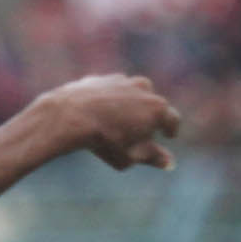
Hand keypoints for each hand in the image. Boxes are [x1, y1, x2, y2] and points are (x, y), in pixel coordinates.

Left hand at [33, 74, 180, 171]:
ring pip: (131, 93)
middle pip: (153, 104)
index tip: (168, 135)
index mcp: (158, 109)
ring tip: (119, 120)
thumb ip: (152, 158)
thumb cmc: (103, 141)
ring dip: (129, 104)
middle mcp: (145, 90)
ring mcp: (122, 81)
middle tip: (141, 130)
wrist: (69, 116)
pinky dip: (106, 99)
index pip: (172, 120)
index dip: (170, 129)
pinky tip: (98, 111)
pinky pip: (108, 90)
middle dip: (149, 117)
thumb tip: (169, 163)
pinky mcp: (100, 78)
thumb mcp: (130, 157)